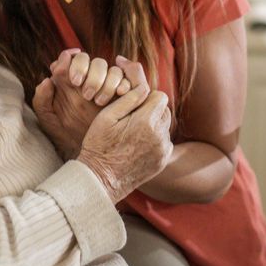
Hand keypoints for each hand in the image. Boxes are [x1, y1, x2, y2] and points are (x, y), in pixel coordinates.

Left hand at [32, 50, 131, 157]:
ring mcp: (107, 84)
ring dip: (106, 81)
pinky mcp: (124, 92)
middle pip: (91, 59)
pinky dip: (123, 84)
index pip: (70, 59)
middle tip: (86, 93)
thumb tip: (47, 80)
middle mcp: (89, 78)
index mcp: (69, 81)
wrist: (88, 154)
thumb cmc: (66, 136)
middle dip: (90, 72)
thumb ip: (41, 101)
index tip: (73, 80)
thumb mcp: (50, 121)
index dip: (72, 63)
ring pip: (110, 68)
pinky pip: (126, 79)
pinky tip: (119, 94)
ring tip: (100, 101)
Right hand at [75, 57, 173, 203]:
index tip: (134, 102)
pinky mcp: (162, 161)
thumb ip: (129, 98)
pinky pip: (165, 142)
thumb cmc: (99, 145)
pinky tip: (137, 144)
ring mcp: (162, 150)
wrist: (100, 180)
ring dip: (154, 124)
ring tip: (133, 131)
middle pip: (164, 110)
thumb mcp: (107, 116)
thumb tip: (143, 86)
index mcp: (146, 121)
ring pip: (165, 126)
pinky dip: (155, 139)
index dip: (147, 96)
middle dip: (151, 109)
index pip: (160, 96)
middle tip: (132, 116)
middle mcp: (159, 135)